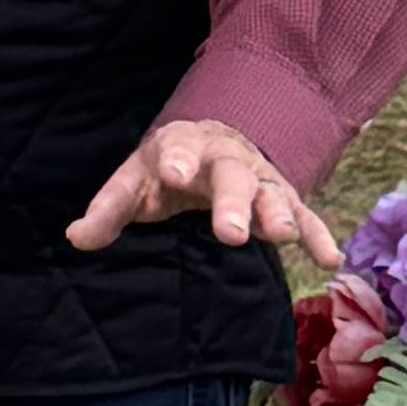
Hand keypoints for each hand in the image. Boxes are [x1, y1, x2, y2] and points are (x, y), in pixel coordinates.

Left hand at [69, 116, 341, 263]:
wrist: (211, 145)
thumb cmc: (165, 170)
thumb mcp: (133, 182)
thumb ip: (108, 209)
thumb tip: (76, 238)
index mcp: (183, 147)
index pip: (179, 150)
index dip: (177, 161)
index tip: (174, 173)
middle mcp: (226, 159)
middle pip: (232, 177)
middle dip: (232, 203)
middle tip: (230, 232)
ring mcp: (259, 179)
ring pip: (271, 194)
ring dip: (277, 215)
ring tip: (281, 236)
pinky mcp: (282, 200)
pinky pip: (303, 216)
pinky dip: (316, 235)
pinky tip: (330, 260)